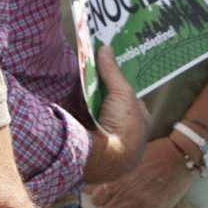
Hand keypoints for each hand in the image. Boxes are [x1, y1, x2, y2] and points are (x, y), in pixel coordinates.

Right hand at [81, 46, 149, 183]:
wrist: (105, 159)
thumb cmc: (122, 126)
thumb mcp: (121, 93)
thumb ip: (112, 71)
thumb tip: (105, 47)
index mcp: (141, 123)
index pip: (130, 100)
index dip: (118, 87)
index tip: (105, 74)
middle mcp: (127, 136)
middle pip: (112, 111)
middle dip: (101, 99)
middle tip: (87, 80)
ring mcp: (109, 146)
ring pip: (97, 122)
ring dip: (87, 111)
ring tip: (72, 90)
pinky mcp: (92, 153)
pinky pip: (84, 131)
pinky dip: (77, 121)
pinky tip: (66, 109)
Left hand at [94, 136, 192, 207]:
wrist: (178, 156)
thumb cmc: (156, 152)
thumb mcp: (129, 157)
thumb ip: (113, 169)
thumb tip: (99, 176)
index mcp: (116, 177)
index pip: (96, 198)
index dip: (100, 199)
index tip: (107, 197)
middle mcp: (124, 192)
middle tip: (120, 204)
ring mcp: (137, 203)